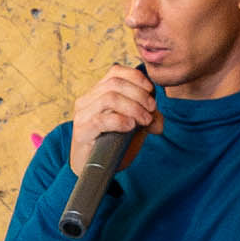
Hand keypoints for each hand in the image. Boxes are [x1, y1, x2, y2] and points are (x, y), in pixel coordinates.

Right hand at [68, 61, 157, 176]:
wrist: (95, 169)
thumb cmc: (113, 143)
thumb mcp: (135, 127)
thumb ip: (147, 118)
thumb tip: (158, 121)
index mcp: (98, 92)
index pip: (116, 71)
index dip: (136, 78)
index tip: (151, 92)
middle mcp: (88, 99)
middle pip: (115, 83)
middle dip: (139, 94)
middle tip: (152, 109)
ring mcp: (82, 115)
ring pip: (109, 98)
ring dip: (133, 107)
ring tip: (144, 120)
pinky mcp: (81, 131)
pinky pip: (101, 120)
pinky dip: (120, 121)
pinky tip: (130, 127)